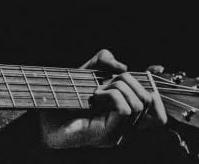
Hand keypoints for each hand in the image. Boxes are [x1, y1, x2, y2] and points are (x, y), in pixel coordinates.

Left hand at [39, 48, 166, 148]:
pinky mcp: (108, 136)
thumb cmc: (62, 97)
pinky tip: (95, 96)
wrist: (40, 119)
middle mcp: (126, 126)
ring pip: (140, 102)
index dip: (158, 84)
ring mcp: (119, 133)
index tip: (156, 67)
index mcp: (124, 113)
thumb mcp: (85, 73)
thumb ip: (103, 62)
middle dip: (129, 80)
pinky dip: (111, 95)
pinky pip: (126, 109)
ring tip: (97, 90)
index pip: (156, 105)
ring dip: (118, 87)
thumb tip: (123, 66)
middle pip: (150, 98)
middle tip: (104, 82)